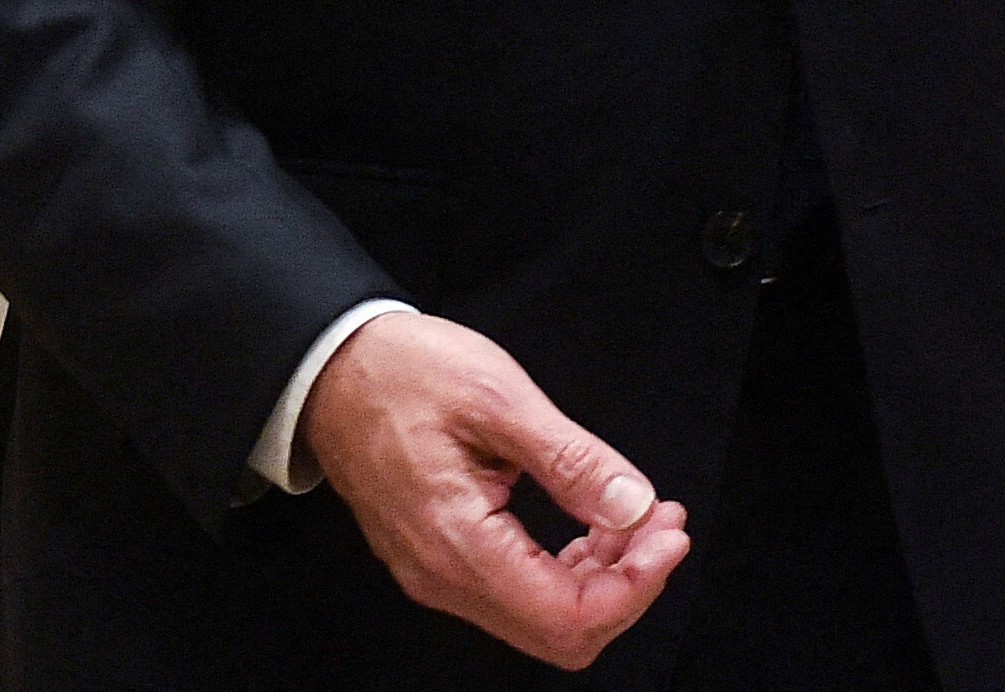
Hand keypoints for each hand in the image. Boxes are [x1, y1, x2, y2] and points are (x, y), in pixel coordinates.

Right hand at [298, 310, 689, 669]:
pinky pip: (520, 590)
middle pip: (560, 632)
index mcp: (457, 544)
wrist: (334, 372)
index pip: (566, 616)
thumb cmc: (405, 374)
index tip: (670, 531)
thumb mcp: (500, 398)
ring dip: (605, 575)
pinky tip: (596, 520)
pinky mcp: (443, 558)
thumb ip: (571, 460)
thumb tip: (634, 507)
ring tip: (640, 513)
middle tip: (663, 521)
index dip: (635, 585)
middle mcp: (444, 577)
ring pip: (543, 616)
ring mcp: (439, 573)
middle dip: (628, 584)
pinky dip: (571, 566)